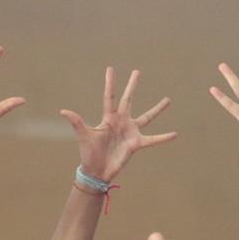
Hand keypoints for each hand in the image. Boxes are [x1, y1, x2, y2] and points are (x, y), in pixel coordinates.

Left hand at [60, 68, 176, 180]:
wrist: (97, 171)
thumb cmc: (88, 153)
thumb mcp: (84, 135)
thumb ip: (77, 122)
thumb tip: (64, 111)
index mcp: (108, 117)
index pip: (110, 96)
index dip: (110, 83)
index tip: (110, 69)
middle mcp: (121, 121)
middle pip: (128, 99)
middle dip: (132, 85)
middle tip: (137, 71)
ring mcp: (130, 131)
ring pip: (147, 117)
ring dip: (157, 109)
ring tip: (168, 99)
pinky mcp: (136, 143)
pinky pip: (153, 139)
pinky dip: (163, 137)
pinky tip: (175, 133)